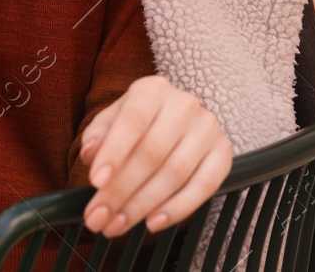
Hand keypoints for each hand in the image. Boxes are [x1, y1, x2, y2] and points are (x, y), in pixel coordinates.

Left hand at [78, 75, 232, 236]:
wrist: (175, 121)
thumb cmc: (137, 123)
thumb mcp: (112, 121)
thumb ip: (97, 135)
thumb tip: (90, 153)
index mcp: (152, 90)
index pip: (132, 120)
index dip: (114, 153)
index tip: (96, 182)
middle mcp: (184, 105)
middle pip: (152, 153)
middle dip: (122, 191)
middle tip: (99, 217)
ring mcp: (208, 129)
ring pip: (175, 173)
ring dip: (143, 205)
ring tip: (118, 225)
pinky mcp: (223, 154)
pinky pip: (204, 187)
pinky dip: (177, 209)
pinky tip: (153, 222)